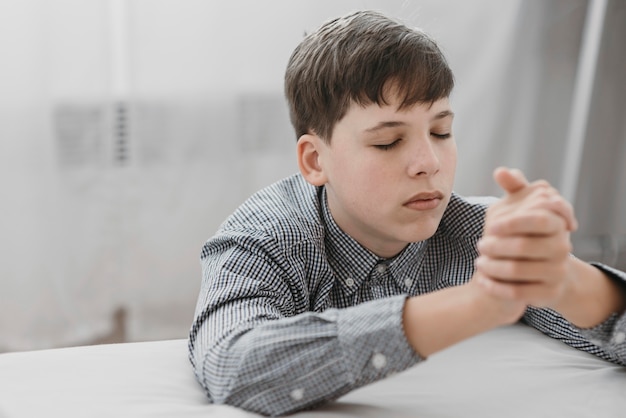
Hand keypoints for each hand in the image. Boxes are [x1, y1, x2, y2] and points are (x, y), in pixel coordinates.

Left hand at [474, 167, 577, 309]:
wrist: (546, 270)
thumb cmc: (529, 232)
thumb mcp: (523, 206)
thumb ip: (514, 187)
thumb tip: (501, 171)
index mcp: (557, 224)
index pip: (538, 220)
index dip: (513, 222)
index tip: (491, 226)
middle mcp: (562, 247)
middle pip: (523, 246)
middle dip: (495, 246)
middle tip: (480, 245)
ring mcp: (557, 272)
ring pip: (517, 270)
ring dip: (492, 266)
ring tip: (479, 262)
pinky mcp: (549, 294)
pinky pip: (517, 293)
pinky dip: (495, 286)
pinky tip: (482, 281)